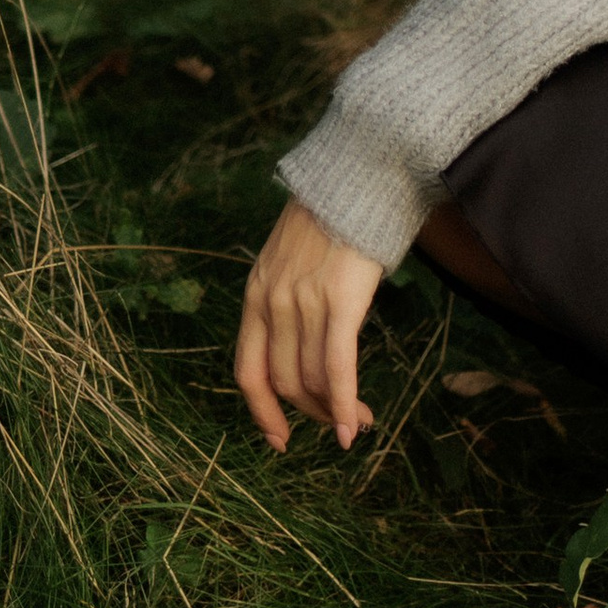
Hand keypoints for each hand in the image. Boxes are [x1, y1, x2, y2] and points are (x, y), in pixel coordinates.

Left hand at [235, 201, 383, 451]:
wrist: (358, 169)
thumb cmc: (336, 212)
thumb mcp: (292, 255)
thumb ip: (289, 295)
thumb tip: (308, 340)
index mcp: (256, 294)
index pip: (248, 371)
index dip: (262, 413)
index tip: (280, 438)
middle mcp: (272, 302)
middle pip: (285, 383)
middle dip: (312, 413)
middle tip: (340, 426)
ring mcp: (302, 302)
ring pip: (313, 380)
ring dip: (335, 412)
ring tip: (359, 423)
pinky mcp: (339, 299)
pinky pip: (338, 366)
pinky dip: (345, 403)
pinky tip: (354, 423)